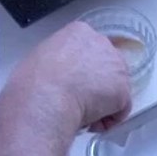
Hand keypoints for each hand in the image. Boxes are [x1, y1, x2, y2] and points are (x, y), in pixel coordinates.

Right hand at [11, 21, 131, 132]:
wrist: (45, 99)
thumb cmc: (33, 81)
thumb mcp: (39, 58)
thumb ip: (57, 60)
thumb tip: (60, 76)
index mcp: (79, 32)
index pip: (88, 50)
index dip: (81, 71)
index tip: (70, 84)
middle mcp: (102, 43)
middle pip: (106, 66)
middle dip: (95, 85)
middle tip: (78, 101)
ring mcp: (116, 66)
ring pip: (115, 87)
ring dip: (101, 103)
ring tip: (81, 115)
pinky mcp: (123, 90)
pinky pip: (120, 109)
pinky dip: (107, 120)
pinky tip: (90, 123)